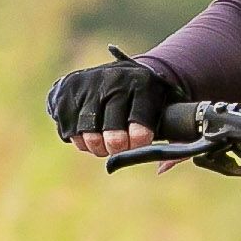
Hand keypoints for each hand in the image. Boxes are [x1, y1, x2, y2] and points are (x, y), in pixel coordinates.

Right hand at [48, 53, 172, 157]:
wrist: (120, 71)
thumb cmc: (147, 100)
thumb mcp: (165, 110)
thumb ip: (172, 138)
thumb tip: (161, 168)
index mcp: (144, 84)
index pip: (140, 128)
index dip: (137, 145)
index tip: (135, 145)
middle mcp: (115, 80)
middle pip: (113, 136)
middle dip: (115, 148)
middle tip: (116, 147)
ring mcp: (89, 82)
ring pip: (87, 133)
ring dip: (94, 145)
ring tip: (101, 142)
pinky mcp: (68, 86)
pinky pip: (67, 128)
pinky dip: (76, 137)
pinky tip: (86, 131)